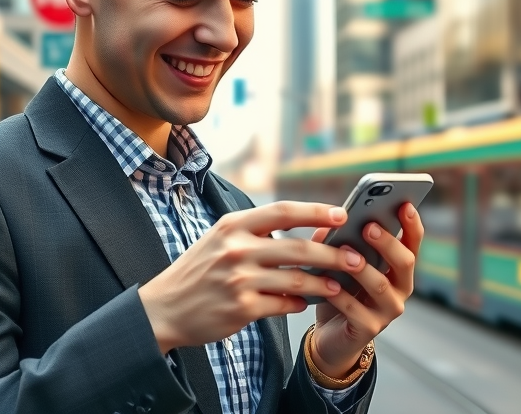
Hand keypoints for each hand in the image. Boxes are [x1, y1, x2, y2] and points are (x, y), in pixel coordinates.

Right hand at [138, 201, 365, 353]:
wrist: (164, 308)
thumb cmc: (199, 271)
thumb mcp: (220, 239)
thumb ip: (256, 231)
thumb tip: (304, 229)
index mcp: (233, 225)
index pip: (283, 211)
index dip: (316, 212)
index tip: (342, 214)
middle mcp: (237, 249)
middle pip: (299, 248)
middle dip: (333, 254)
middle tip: (356, 259)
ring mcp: (239, 280)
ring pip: (297, 281)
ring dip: (323, 284)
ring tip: (339, 285)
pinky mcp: (242, 309)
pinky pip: (284, 306)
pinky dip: (298, 305)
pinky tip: (304, 304)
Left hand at [309, 202, 423, 377]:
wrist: (331, 335)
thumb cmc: (340, 291)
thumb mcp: (342, 262)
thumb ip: (340, 241)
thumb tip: (331, 221)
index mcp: (398, 268)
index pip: (413, 243)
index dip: (412, 224)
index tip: (405, 204)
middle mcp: (400, 289)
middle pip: (405, 262)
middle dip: (388, 242)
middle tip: (369, 226)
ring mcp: (387, 311)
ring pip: (380, 285)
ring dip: (362, 266)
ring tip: (344, 249)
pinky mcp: (369, 329)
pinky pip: (355, 309)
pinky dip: (340, 294)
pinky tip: (327, 283)